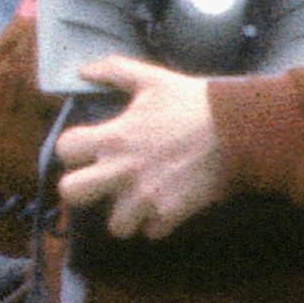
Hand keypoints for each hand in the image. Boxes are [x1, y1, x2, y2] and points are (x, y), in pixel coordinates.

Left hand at [50, 58, 232, 238]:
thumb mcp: (151, 79)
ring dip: (126, 215)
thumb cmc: (193, 103)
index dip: (73, 149)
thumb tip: (83, 70)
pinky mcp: (170, 213)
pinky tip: (166, 203)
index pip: (65, 149)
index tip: (87, 148)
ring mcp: (145, 196)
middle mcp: (122, 170)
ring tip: (139, 198)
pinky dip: (157, 222)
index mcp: (113, 137)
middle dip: (82, 190)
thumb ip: (113, 71)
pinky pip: (151, 232)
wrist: (237, 129)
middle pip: (71, 193)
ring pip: (115, 225)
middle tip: (101, 182)